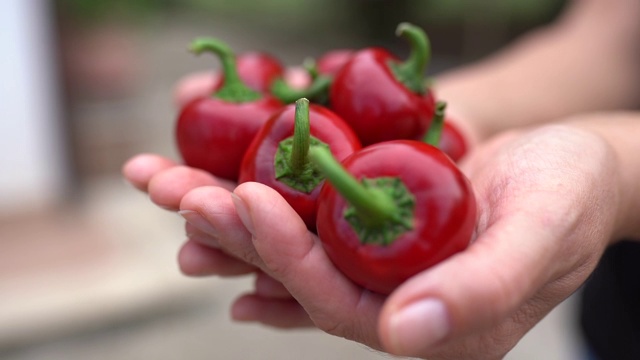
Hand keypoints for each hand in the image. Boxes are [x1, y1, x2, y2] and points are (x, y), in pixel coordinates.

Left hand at [124, 123, 621, 358]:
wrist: (574, 168)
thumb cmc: (570, 200)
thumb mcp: (539, 237)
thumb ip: (479, 290)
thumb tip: (403, 335)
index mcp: (428, 323)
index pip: (338, 301)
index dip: (288, 256)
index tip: (247, 200)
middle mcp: (393, 301)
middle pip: (300, 273)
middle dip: (238, 232)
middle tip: (179, 190)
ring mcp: (380, 263)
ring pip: (296, 243)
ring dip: (234, 217)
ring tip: (176, 189)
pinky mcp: (375, 226)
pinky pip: (312, 221)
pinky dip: (269, 211)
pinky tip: (225, 210)